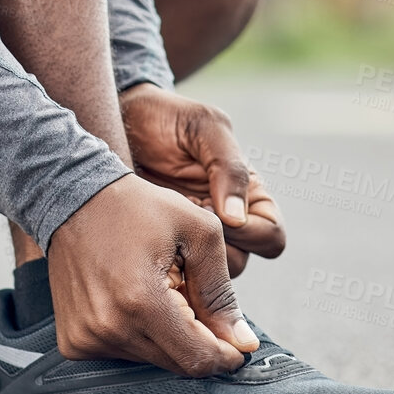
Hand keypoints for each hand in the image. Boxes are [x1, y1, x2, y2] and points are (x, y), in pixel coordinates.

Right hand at [48, 173, 258, 376]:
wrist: (73, 197)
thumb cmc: (135, 207)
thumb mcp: (197, 233)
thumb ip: (221, 292)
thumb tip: (243, 341)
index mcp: (141, 301)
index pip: (197, 358)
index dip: (226, 356)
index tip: (237, 344)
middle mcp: (109, 327)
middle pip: (177, 365)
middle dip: (198, 341)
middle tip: (194, 300)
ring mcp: (86, 337)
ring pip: (152, 361)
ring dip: (167, 336)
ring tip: (159, 292)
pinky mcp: (73, 341)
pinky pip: (123, 354)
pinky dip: (139, 335)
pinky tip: (133, 301)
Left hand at [119, 83, 285, 276]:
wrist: (122, 119)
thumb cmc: (168, 118)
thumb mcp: (205, 128)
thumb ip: (230, 167)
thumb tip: (237, 217)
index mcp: (249, 196)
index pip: (272, 238)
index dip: (250, 234)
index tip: (214, 213)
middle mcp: (227, 223)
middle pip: (238, 265)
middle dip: (210, 252)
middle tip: (180, 224)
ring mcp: (192, 237)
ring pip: (204, 276)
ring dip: (184, 260)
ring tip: (158, 228)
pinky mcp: (161, 245)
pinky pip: (172, 272)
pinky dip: (161, 264)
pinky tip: (142, 238)